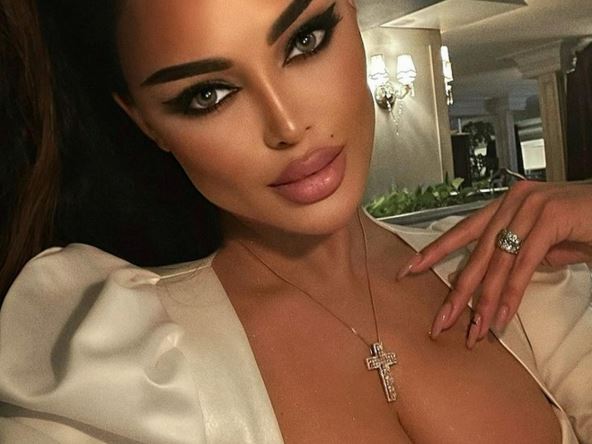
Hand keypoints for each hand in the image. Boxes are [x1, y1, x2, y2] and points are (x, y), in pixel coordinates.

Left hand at [397, 181, 591, 348]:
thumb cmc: (585, 226)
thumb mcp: (542, 243)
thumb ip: (516, 256)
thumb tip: (493, 282)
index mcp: (505, 205)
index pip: (462, 231)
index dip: (434, 251)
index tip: (408, 270)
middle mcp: (511, 202)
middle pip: (475, 253)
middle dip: (457, 292)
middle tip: (440, 321)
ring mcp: (529, 206)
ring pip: (497, 263)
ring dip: (483, 302)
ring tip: (473, 332)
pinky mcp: (549, 218)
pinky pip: (522, 265)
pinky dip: (510, 294)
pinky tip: (500, 317)